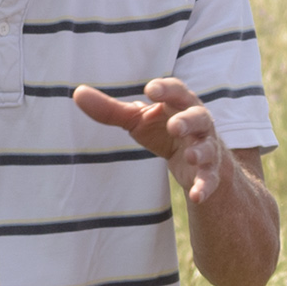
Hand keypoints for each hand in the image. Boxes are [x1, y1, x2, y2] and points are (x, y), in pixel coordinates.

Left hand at [71, 75, 225, 192]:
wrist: (196, 158)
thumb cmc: (163, 128)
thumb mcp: (136, 119)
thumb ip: (109, 109)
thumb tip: (77, 93)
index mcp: (179, 104)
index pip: (176, 91)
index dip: (166, 89)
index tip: (150, 90)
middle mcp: (198, 122)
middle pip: (198, 117)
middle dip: (188, 120)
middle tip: (175, 125)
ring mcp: (206, 147)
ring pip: (208, 147)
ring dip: (201, 151)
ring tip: (191, 156)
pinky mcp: (208, 172)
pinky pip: (209, 179)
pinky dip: (204, 186)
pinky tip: (196, 196)